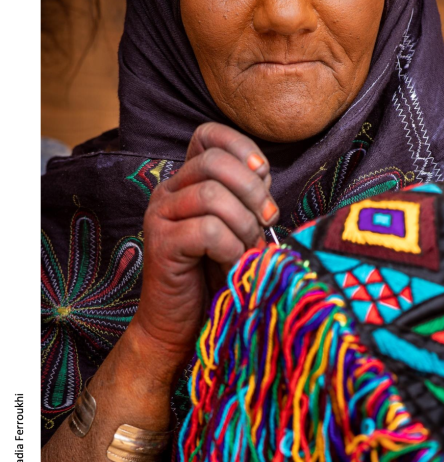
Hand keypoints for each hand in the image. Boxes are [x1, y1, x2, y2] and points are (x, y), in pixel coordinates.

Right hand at [128, 122, 278, 382]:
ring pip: (211, 195)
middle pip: (213, 161)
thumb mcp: (239, 226)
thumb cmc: (216, 274)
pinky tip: (232, 265)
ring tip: (247, 249)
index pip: (207, 135)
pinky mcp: (160, 244)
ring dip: (243, 225)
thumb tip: (264, 175)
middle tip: (266, 221)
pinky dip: (231, 248)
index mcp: (187, 181)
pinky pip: (207, 230)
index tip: (263, 175)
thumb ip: (247, 196)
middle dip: (251, 190)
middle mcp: (168, 191)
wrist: (183, 326)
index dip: (240, 146)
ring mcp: (159, 215)